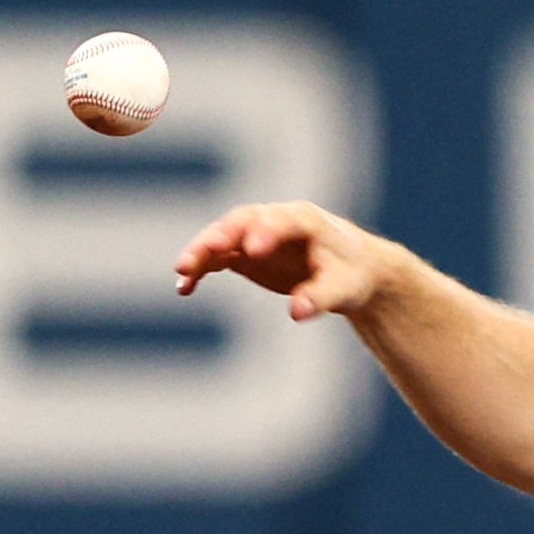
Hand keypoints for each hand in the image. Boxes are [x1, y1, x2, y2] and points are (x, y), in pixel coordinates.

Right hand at [173, 200, 390, 321]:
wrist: (349, 270)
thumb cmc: (351, 275)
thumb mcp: (344, 289)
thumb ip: (321, 298)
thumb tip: (296, 313)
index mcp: (305, 220)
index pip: (282, 220)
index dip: (267, 231)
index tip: (253, 250)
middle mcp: (275, 221)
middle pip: (243, 221)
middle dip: (223, 234)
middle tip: (207, 251)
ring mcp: (256, 236)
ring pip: (224, 237)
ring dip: (202, 251)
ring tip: (182, 272)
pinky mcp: (245, 255)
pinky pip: (217, 259)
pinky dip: (200, 270)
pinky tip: (184, 290)